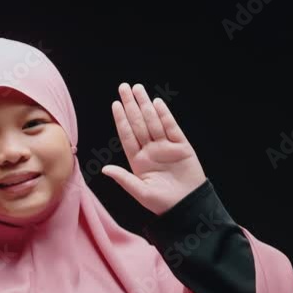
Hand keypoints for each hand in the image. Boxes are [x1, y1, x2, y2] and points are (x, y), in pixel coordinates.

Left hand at [102, 83, 206, 214]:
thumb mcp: (141, 192)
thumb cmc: (162, 203)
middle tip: (124, 87)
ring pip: (154, 122)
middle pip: (139, 123)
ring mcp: (166, 147)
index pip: (127, 135)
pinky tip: (157, 103)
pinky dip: (165, 116)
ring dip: (146, 105)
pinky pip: (172, 128)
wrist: (187, 206)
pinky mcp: (182, 146)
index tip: (115, 104)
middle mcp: (150, 150)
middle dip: (131, 105)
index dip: (121, 120)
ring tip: (138, 89)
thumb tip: (104, 169)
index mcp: (138, 160)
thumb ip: (124, 179)